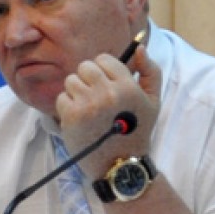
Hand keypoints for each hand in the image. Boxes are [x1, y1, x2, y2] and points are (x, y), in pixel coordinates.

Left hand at [56, 45, 160, 178]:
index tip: (106, 86)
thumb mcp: (153, 101)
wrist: (121, 165)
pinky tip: (80, 120)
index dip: (103, 71)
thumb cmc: (137, 132)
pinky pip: (62, 98)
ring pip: (71, 81)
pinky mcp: (72, 117)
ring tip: (88, 110)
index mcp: (128, 86)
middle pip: (85, 67)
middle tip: (95, 98)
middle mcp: (107, 93)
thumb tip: (140, 48)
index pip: (104, 59)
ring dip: (77, 93)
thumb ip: (151, 72)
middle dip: (88, 80)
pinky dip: (67, 108)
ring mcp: (88, 104)